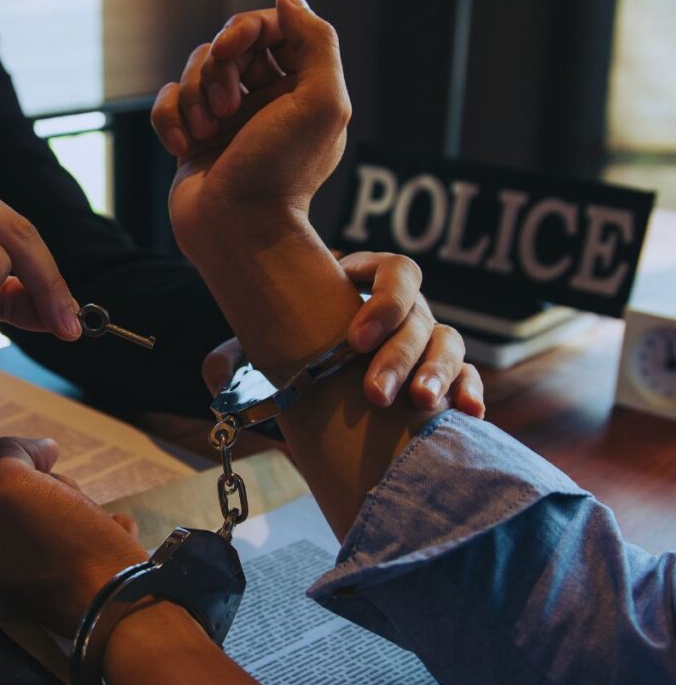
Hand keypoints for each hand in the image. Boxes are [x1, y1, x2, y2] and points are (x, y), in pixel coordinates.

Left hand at [0, 436, 144, 635]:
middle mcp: (6, 570)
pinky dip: (107, 531)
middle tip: (75, 507)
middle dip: (58, 492)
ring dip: (87, 509)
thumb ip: (8, 456)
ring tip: (100, 526)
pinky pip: (92, 540)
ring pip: (64, 515)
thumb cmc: (66, 546)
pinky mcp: (83, 587)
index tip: (49, 475)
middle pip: (30, 499)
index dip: (24, 468)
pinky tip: (117, 535)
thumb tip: (37, 449)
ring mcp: (46, 582)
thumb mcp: (17, 486)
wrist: (124, 604)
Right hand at [151, 0, 349, 261]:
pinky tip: (184, 148)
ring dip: (195, 97)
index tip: (234, 47)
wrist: (237, 231)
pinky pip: (168, 103)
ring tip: (208, 134)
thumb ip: (317, 40)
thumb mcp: (323, 102)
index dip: (248, 28)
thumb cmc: (282, 173)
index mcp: (300, 88)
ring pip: (195, 70)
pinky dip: (170, 120)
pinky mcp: (191, 138)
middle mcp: (264, 100)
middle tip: (227, 108)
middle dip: (218, 67)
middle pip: (228, 44)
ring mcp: (225, 120)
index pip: (271, 27)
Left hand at [202, 252, 484, 417]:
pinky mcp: (443, 378)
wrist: (317, 386)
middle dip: (400, 354)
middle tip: (377, 393)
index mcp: (366, 287)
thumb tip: (214, 374)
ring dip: (437, 373)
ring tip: (418, 404)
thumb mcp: (263, 352)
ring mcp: (427, 343)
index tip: (356, 337)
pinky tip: (465, 413)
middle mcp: (404, 311)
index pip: (397, 272)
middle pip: (421, 317)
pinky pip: (468, 377)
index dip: (383, 299)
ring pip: (449, 344)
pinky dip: (469, 391)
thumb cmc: (292, 356)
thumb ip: (238, 357)